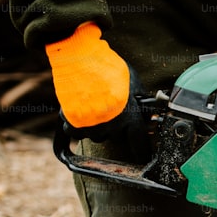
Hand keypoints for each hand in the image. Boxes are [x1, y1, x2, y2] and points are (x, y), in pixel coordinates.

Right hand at [46, 22, 144, 143]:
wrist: (78, 59)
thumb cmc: (107, 67)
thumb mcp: (131, 81)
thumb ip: (136, 97)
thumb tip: (143, 103)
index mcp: (130, 117)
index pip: (140, 144)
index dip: (142, 152)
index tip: (142, 157)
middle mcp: (112, 127)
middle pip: (115, 138)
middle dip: (114, 128)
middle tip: (109, 109)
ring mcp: (92, 128)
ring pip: (96, 136)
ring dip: (95, 126)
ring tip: (93, 105)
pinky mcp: (73, 124)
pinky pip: (75, 133)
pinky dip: (75, 125)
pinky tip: (78, 111)